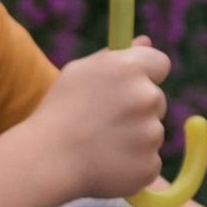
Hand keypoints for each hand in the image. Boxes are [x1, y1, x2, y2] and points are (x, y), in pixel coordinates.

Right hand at [34, 39, 171, 200]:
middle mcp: (146, 97)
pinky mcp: (149, 165)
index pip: (160, 63)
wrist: (46, 160)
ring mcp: (151, 133)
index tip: (131, 85)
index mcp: (130, 68)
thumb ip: (114, 56)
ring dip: (135, 138)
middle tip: (104, 121)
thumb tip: (146, 42)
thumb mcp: (79, 73)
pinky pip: (148, 161)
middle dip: (138, 109)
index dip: (147, 74)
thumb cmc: (59, 112)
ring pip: (152, 132)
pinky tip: (106, 163)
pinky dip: (133, 164)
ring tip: (100, 144)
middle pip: (157, 100)